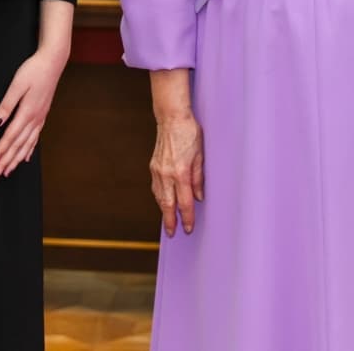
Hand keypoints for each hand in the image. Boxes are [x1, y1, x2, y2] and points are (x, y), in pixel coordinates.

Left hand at [0, 47, 67, 181]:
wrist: (53, 62)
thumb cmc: (34, 70)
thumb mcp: (17, 84)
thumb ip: (7, 104)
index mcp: (27, 112)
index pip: (10, 137)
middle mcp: (35, 119)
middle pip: (18, 146)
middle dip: (6, 162)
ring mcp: (40, 118)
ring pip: (27, 145)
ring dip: (17, 160)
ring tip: (8, 171)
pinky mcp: (42, 115)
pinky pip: (35, 137)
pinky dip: (29, 149)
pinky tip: (26, 157)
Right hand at [149, 112, 203, 235]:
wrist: (171, 118)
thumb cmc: (189, 133)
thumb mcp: (200, 156)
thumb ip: (199, 178)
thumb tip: (199, 196)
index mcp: (181, 173)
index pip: (185, 202)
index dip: (187, 217)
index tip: (189, 228)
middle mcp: (167, 175)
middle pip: (168, 205)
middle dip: (170, 221)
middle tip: (172, 234)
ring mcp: (158, 171)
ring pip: (160, 198)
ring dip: (164, 211)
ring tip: (168, 222)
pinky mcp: (153, 167)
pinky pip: (156, 188)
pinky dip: (160, 198)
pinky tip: (163, 202)